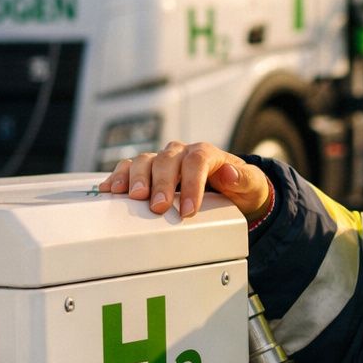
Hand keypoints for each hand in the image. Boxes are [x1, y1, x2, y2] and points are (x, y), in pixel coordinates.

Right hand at [98, 142, 270, 220]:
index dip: (191, 184)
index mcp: (207, 153)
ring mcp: (163, 161)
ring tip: (133, 197)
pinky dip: (118, 176)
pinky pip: (129, 168)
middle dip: (162, 183)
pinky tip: (110, 189)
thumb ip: (245, 178)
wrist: (233, 191)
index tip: (188, 209)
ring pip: (145, 161)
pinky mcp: (148, 171)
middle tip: (159, 206)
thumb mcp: (252, 185)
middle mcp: (182, 153)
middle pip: (167, 160)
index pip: (197, 161)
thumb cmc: (240, 187)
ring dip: (137, 178)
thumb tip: (229, 172)